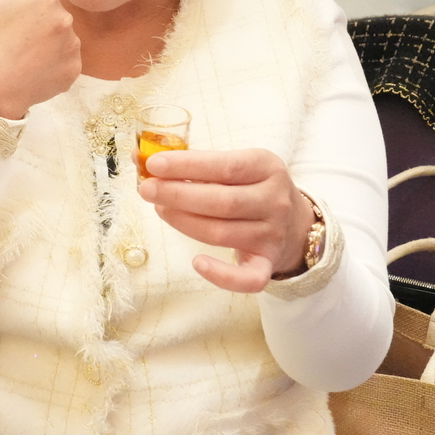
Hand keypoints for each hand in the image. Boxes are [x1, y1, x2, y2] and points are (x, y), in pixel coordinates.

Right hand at [0, 0, 80, 119]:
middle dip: (37, 27)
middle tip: (12, 42)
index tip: (8, 25)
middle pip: (54, 17)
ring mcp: (72, 47)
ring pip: (62, 39)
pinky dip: (54, 67)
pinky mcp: (75, 71)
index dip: (23, 11)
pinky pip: (68, 63)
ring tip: (22, 58)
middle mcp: (65, 19)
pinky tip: (33, 71)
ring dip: (47, 47)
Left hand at [138, 148, 313, 291]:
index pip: (225, 166)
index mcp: (267, 167)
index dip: (187, 166)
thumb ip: (194, 162)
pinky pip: (247, 278)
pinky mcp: (267, 264)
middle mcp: (274, 201)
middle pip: (222, 202)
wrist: (294, 222)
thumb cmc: (250, 187)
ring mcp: (272, 235)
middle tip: (147, 190)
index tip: (154, 164)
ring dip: (184, 222)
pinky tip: (197, 263)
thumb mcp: (235, 165)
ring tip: (160, 209)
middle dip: (178, 195)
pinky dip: (222, 275)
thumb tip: (140, 156)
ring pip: (221, 234)